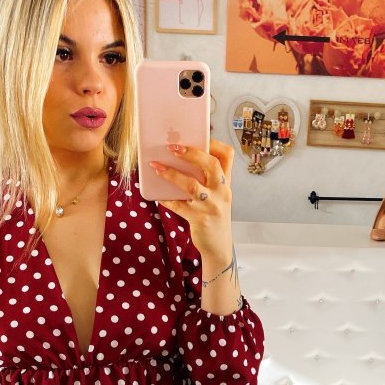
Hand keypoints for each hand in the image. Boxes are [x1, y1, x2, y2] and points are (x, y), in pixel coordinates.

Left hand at [151, 138, 233, 266]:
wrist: (219, 246)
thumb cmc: (214, 215)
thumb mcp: (218, 195)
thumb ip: (208, 179)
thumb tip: (181, 158)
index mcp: (226, 183)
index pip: (227, 156)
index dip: (214, 143)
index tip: (200, 138)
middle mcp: (222, 192)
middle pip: (210, 165)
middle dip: (191, 153)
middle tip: (172, 147)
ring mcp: (211, 206)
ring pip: (191, 185)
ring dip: (171, 174)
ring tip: (156, 167)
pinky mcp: (199, 220)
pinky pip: (179, 206)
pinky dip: (167, 199)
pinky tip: (158, 195)